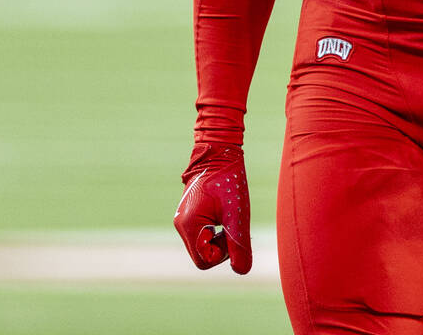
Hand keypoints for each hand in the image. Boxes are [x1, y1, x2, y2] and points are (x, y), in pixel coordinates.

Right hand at [174, 143, 251, 273]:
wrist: (218, 151)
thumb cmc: (229, 180)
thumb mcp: (237, 214)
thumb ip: (239, 244)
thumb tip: (242, 271)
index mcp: (188, 226)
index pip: (204, 261)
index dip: (224, 254)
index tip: (234, 234)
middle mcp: (180, 224)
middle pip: (202, 255)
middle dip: (222, 247)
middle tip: (234, 226)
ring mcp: (182, 219)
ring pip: (202, 245)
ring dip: (219, 238)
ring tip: (231, 218)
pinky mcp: (188, 213)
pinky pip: (201, 233)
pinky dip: (215, 230)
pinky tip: (225, 214)